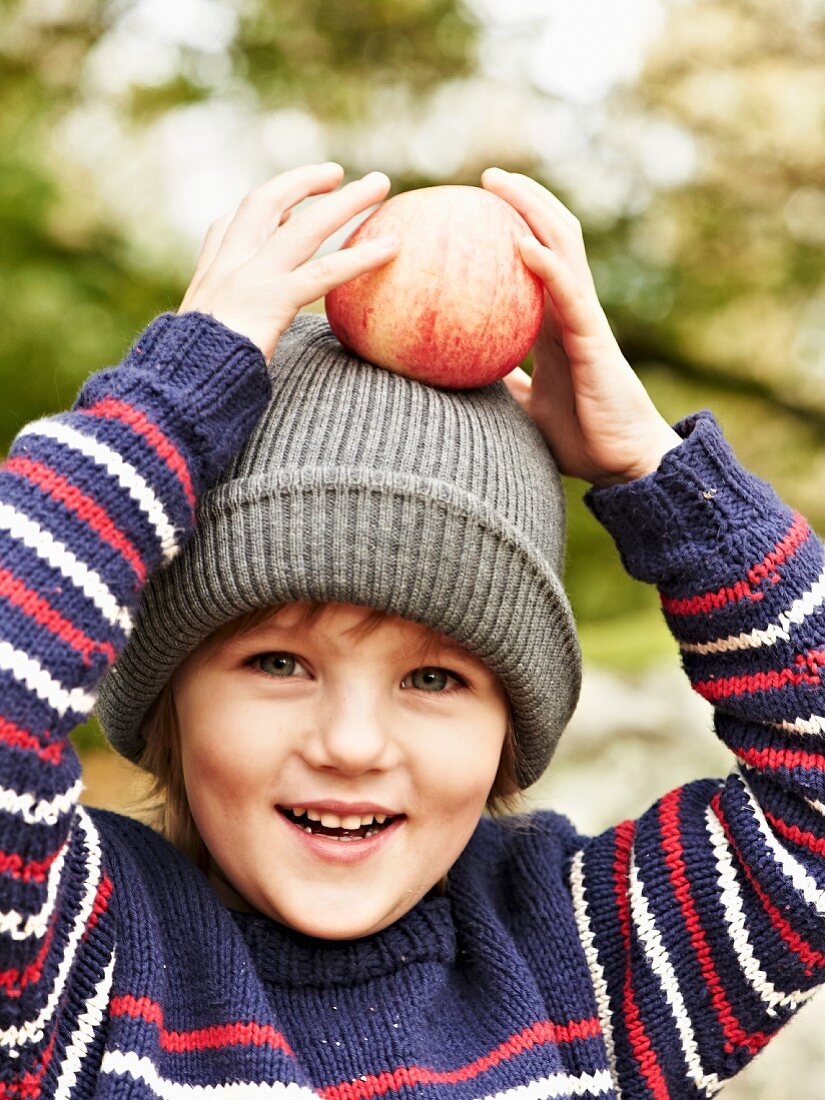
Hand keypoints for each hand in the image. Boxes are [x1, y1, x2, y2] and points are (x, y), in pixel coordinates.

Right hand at [178, 163, 398, 360]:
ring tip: (380, 184)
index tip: (288, 204)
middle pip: (266, 204)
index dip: (260, 212)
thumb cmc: (192, 378)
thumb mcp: (199, 342)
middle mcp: (228, 267)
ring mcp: (250, 279)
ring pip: (304, 227)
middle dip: (303, 182)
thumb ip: (222, 326)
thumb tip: (244, 335)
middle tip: (337, 173)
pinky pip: (324, 272)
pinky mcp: (273, 301)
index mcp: (208, 276)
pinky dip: (361, 256)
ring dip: (346, 201)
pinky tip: (391, 246)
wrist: (181, 386)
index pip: (228, 226)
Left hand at [481, 168, 680, 485]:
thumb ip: (506, 385)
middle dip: (522, 201)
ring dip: (533, 210)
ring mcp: (585, 319)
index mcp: (556, 325)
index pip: (536, 261)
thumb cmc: (582, 438)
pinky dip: (547, 265)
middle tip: (485, 178)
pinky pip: (569, 293)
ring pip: (563, 248)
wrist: (625, 465)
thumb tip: (463, 376)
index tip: (476, 208)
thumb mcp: (526, 408)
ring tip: (498, 183)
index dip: (513, 229)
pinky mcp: (594, 338)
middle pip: (551, 238)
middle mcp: (571, 311)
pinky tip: (519, 244)